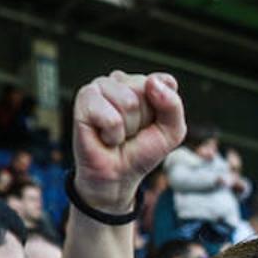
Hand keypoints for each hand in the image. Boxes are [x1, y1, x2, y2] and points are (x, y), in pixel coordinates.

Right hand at [72, 71, 185, 210]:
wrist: (117, 177)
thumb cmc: (141, 151)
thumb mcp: (171, 132)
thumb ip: (173, 105)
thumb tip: (153, 82)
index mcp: (143, 82)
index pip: (164, 83)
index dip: (162, 112)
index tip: (150, 125)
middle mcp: (121, 80)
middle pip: (145, 91)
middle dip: (143, 120)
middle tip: (131, 132)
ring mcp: (100, 86)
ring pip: (128, 102)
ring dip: (128, 128)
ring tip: (118, 134)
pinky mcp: (85, 99)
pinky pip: (111, 118)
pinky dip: (113, 135)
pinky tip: (105, 136)